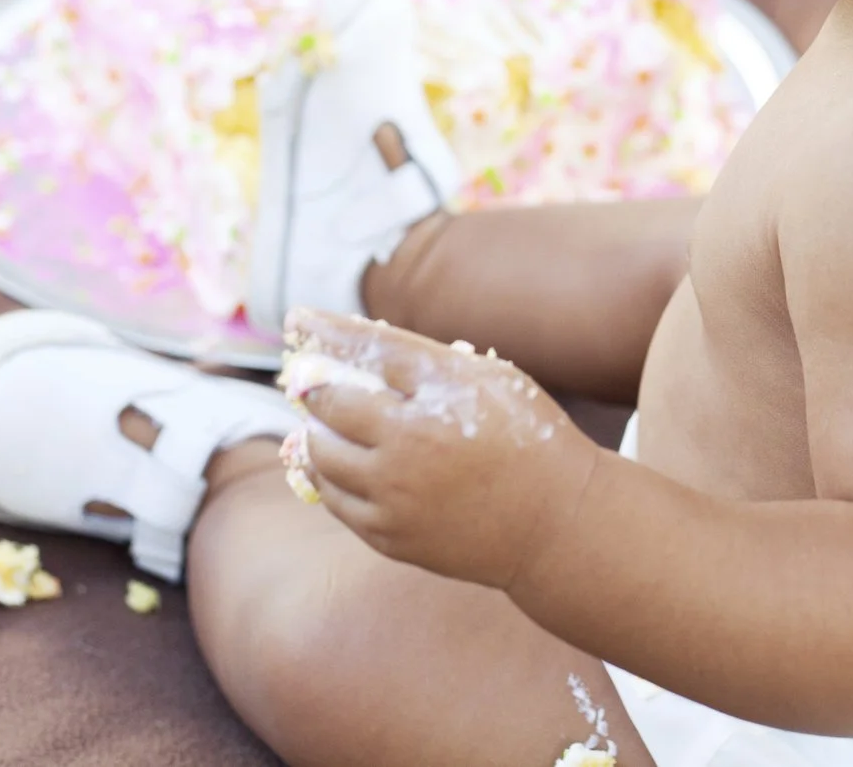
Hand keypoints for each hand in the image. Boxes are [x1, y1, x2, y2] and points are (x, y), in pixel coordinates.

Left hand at [283, 307, 601, 592]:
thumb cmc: (528, 439)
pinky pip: (335, 498)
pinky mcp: (389, 535)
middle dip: (312, 388)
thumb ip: (429, 365)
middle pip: (331, 404)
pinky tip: (334, 464)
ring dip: (313, 432)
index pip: (370, 349)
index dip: (327, 331)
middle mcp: (409, 444)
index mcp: (441, 395)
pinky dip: (327, 475)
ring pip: (322, 455)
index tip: (297, 318)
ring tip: (318, 424)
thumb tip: (362, 351)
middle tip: (304, 381)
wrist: (555, 522)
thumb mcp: (491, 381)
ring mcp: (395, 495)